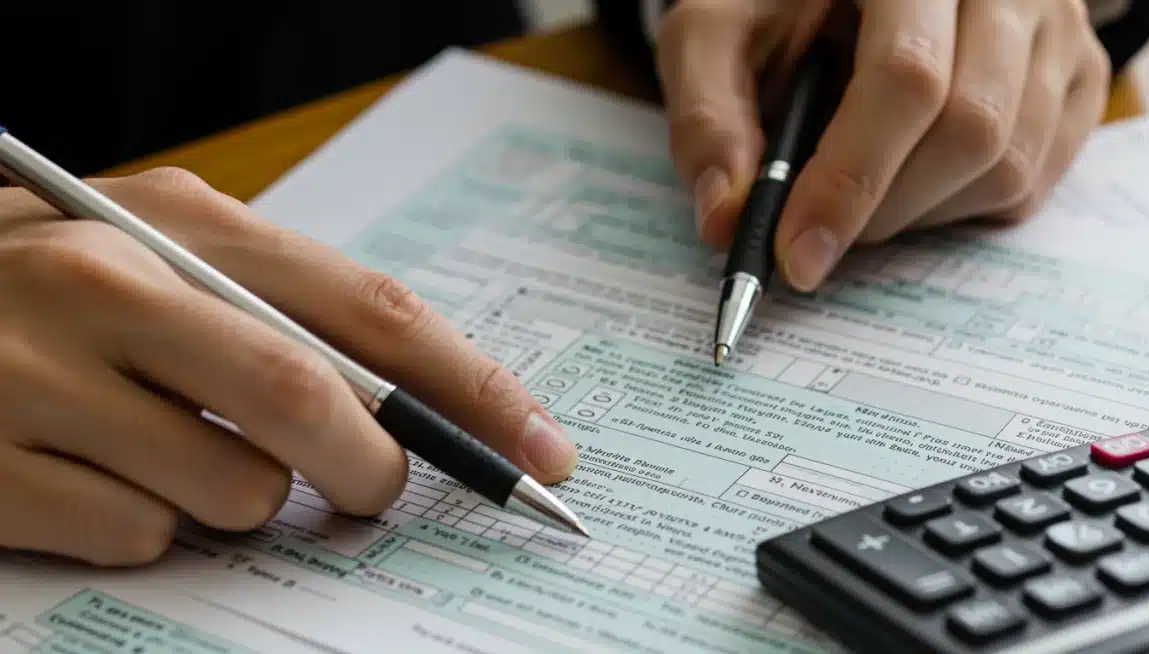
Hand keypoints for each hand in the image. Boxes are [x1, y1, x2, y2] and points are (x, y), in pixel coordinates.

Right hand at [0, 168, 576, 565]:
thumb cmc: (55, 287)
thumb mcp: (165, 258)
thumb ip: (277, 312)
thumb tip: (399, 412)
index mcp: (180, 224)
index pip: (369, 309)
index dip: (472, 385)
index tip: (542, 450)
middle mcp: (110, 287)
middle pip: (307, 400)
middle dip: (368, 471)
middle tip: (371, 493)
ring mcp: (37, 378)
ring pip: (231, 490)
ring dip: (242, 500)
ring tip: (175, 453)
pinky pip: (139, 536)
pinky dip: (152, 527)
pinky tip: (99, 476)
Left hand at [657, 0, 1110, 289]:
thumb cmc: (784, 1)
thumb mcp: (716, 30)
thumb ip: (708, 114)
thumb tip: (724, 220)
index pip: (907, 78)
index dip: (851, 181)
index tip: (797, 256)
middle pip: (973, 128)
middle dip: (881, 209)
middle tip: (817, 230)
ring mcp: (1057, 26)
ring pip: (1011, 164)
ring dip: (919, 213)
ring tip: (860, 188)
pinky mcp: (1080, 72)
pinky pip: (1036, 177)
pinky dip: (961, 206)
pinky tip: (911, 174)